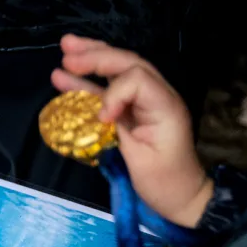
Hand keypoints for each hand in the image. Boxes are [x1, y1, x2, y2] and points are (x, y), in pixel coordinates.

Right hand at [52, 35, 212, 226]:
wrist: (181, 197)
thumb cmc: (164, 184)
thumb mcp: (142, 161)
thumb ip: (121, 131)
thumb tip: (99, 113)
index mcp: (165, 105)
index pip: (136, 78)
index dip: (113, 92)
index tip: (102, 121)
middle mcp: (157, 96)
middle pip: (126, 64)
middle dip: (96, 56)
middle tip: (66, 54)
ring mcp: (144, 103)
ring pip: (118, 71)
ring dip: (91, 59)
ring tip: (65, 48)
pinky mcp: (132, 112)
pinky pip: (110, 91)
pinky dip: (89, 83)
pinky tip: (65, 78)